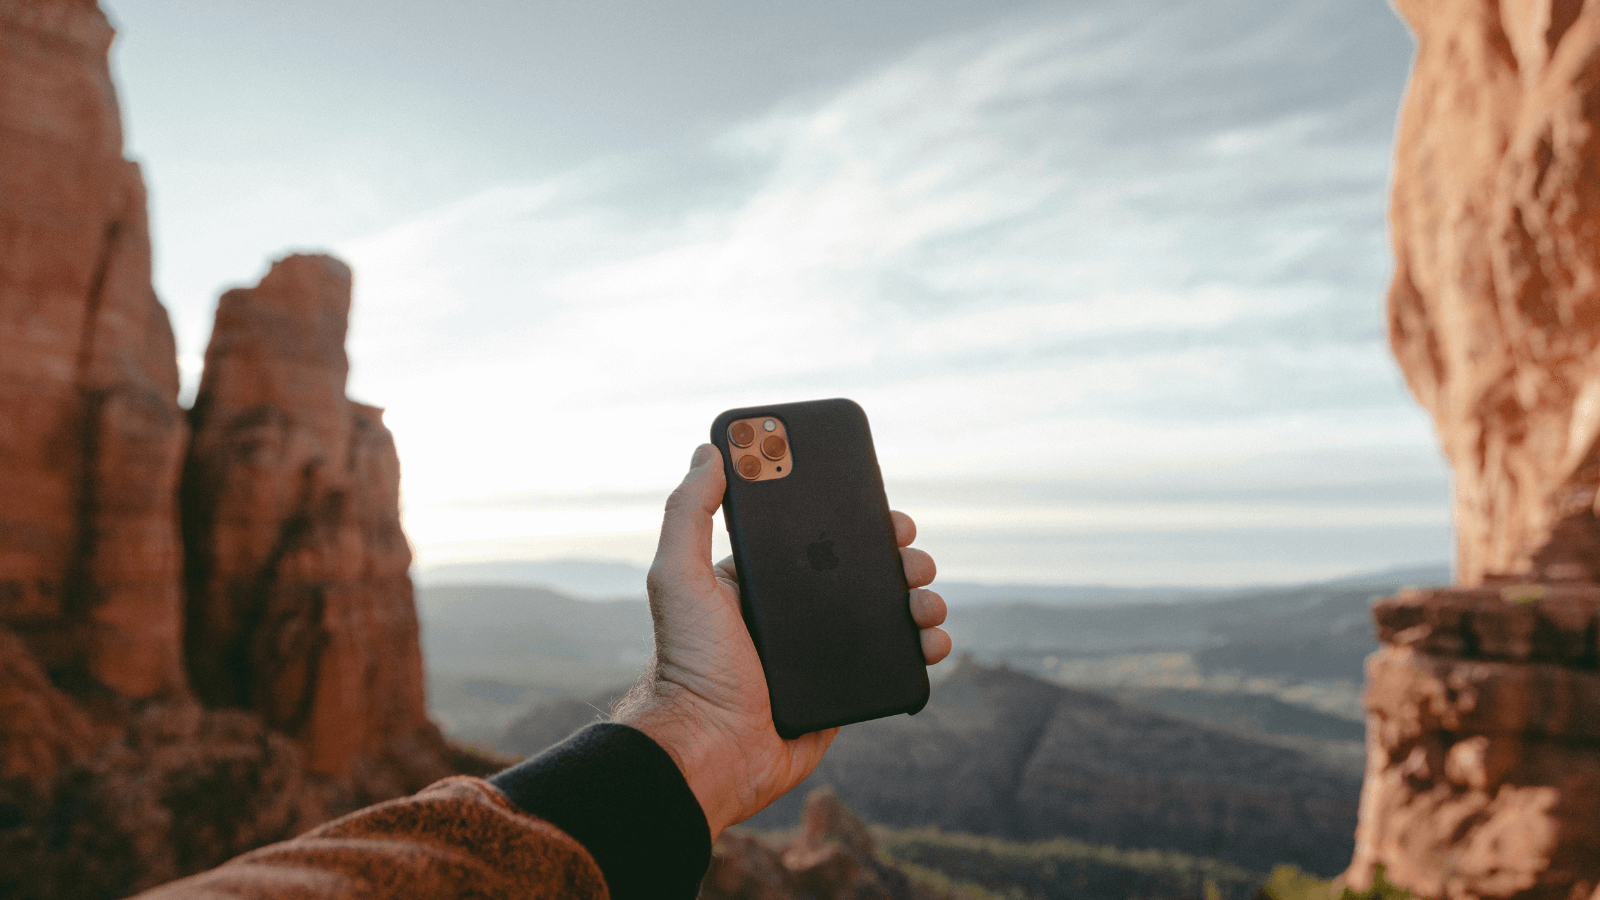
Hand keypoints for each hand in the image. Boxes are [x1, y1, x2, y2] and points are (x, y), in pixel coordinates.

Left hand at [613, 443, 950, 839]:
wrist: (711, 750)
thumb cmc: (688, 665)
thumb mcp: (678, 578)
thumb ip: (688, 513)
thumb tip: (708, 451)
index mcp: (762, 582)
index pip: (817, 537)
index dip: (855, 518)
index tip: (882, 506)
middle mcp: (795, 614)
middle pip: (864, 570)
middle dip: (899, 556)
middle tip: (910, 554)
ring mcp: (824, 653)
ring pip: (889, 612)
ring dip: (921, 597)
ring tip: (925, 600)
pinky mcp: (847, 690)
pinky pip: (896, 661)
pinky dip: (924, 646)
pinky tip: (933, 639)